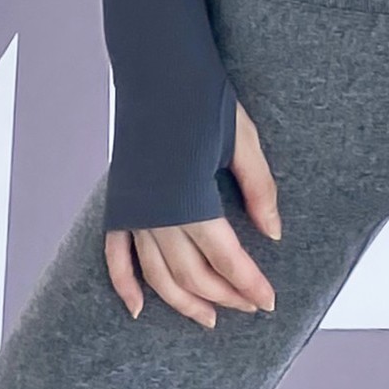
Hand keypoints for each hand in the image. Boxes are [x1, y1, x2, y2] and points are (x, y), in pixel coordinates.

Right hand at [104, 101, 281, 328]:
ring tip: (206, 319)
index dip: (249, 284)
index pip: (226, 258)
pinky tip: (138, 309)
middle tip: (248, 308)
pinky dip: (125, 286)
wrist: (157, 70)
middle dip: (223, 296)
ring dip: (182, 302)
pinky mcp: (120, 203)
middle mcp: (158, 215)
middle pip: (192, 274)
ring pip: (157, 275)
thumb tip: (272, 234)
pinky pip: (116, 256)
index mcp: (191, 201)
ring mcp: (135, 212)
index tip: (268, 302)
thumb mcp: (243, 140)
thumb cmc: (203, 99)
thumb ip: (259, 189)